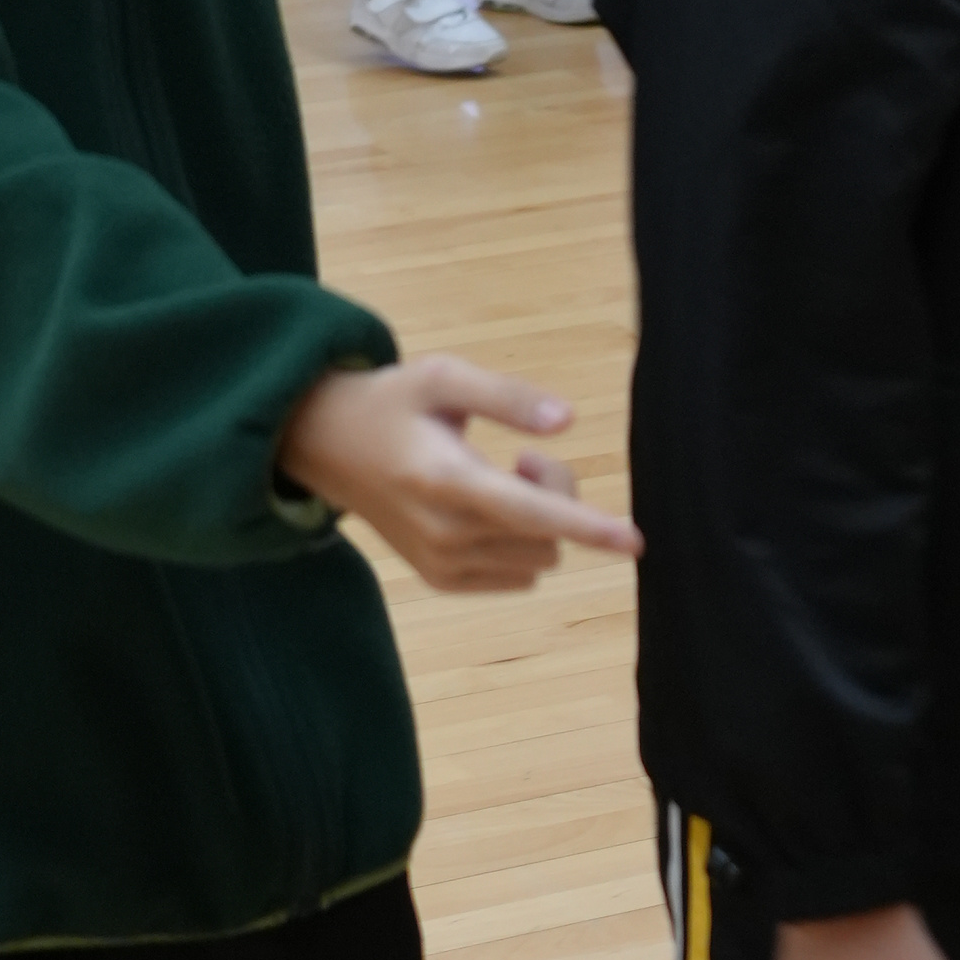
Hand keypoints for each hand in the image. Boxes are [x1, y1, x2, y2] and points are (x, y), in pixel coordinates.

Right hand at [278, 359, 638, 594]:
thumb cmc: (392, 403)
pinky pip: (517, 575)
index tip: (635, 541)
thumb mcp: (443, 378)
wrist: (325, 446)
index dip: (588, 525)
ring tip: (503, 476)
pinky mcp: (440, 580)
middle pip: (549, 536)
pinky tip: (488, 510)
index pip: (531, 511)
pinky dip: (521, 545)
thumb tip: (569, 420)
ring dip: (542, 522)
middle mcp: (443, 533)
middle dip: (560, 495)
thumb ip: (508, 396)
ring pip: (539, 560)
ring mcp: (440, 564)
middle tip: (526, 455)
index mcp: (446, 479)